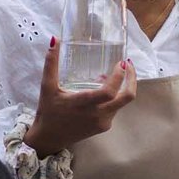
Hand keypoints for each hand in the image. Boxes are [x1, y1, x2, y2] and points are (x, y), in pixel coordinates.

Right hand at [25, 38, 136, 157]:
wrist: (49, 138)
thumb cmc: (48, 111)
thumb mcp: (47, 87)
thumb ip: (51, 63)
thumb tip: (54, 40)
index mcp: (83, 104)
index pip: (109, 92)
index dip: (119, 77)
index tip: (121, 63)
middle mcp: (97, 115)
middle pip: (126, 98)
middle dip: (132, 79)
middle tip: (128, 64)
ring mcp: (103, 122)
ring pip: (122, 103)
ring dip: (122, 86)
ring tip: (114, 73)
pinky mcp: (104, 127)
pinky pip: (116, 109)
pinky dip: (115, 96)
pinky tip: (105, 88)